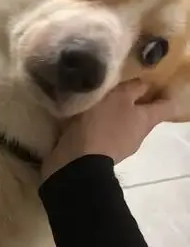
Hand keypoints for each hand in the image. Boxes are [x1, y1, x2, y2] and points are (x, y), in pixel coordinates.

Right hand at [41, 80, 177, 180]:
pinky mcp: (102, 153)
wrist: (79, 161)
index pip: (167, 106)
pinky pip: (106, 134)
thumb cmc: (103, 125)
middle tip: (119, 89)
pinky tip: (86, 119)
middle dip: (133, 102)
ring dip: (114, 114)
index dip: (163, 93)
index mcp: (146, 120)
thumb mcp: (119, 98)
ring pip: (123, 125)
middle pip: (143, 115)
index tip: (152, 84)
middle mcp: (138, 134)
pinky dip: (100, 126)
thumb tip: (143, 85)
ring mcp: (121, 146)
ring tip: (98, 103)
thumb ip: (133, 89)